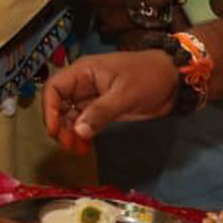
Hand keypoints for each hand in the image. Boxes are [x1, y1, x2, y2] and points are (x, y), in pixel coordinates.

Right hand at [41, 51, 178, 154]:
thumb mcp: (125, 94)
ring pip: (71, 116)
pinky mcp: (103, 108)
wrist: (174, 79)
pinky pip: (85, 122)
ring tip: (77, 150)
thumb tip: (77, 131)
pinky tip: (85, 147)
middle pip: (59, 104)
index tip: (55, 130)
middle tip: (69, 145)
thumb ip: (100, 112)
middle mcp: (83, 83)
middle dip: (60, 125)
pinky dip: (82, 134)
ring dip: (70, 133)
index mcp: (84, 72)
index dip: (49, 109)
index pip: (54, 87)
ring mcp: (92, 96)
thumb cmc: (148, 77)